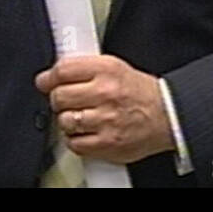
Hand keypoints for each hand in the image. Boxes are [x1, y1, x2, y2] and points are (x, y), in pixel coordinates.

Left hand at [34, 55, 173, 164]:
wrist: (167, 115)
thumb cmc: (140, 93)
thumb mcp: (116, 67)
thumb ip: (86, 68)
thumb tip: (54, 74)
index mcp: (107, 69)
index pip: (63, 70)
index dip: (48, 77)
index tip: (45, 81)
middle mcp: (106, 93)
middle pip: (59, 96)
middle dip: (58, 99)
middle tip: (65, 100)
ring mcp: (106, 120)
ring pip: (65, 121)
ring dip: (68, 120)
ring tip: (80, 116)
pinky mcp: (107, 143)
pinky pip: (74, 143)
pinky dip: (76, 139)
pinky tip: (86, 131)